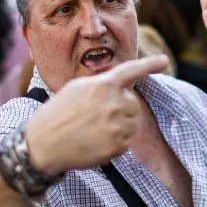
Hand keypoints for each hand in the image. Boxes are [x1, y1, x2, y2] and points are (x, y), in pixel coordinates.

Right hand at [24, 56, 169, 174]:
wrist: (42, 145)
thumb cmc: (57, 114)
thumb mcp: (76, 89)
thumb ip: (101, 85)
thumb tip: (120, 87)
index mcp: (102, 85)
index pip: (131, 71)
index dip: (149, 65)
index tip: (164, 61)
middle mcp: (113, 103)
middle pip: (132, 103)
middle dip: (121, 108)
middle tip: (97, 116)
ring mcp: (117, 125)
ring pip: (133, 122)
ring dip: (120, 125)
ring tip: (94, 129)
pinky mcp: (118, 145)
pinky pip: (127, 140)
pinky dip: (116, 142)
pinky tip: (96, 142)